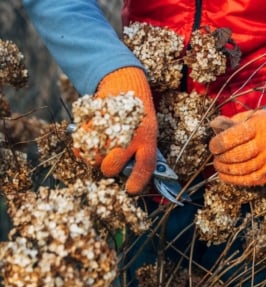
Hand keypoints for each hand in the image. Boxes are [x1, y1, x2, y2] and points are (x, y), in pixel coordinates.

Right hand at [83, 67, 156, 194]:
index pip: (145, 166)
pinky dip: (84, 147)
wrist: (124, 82)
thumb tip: (135, 177)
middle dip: (109, 169)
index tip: (130, 190)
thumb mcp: (149, 130)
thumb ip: (143, 151)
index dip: (137, 182)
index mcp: (147, 138)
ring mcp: (108, 129)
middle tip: (111, 161)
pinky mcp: (91, 123)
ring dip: (97, 157)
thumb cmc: (138, 114)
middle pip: (111, 167)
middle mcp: (128, 135)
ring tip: (104, 143)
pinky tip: (93, 138)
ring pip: (94, 159)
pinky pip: (81, 147)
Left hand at [209, 106, 265, 185]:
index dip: (218, 144)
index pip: (233, 137)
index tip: (213, 146)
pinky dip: (233, 179)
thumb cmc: (259, 125)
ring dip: (225, 169)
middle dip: (221, 157)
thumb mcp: (246, 117)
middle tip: (216, 156)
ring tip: (219, 164)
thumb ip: (229, 122)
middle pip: (237, 155)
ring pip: (242, 170)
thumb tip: (213, 126)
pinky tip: (225, 174)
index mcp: (260, 127)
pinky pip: (249, 181)